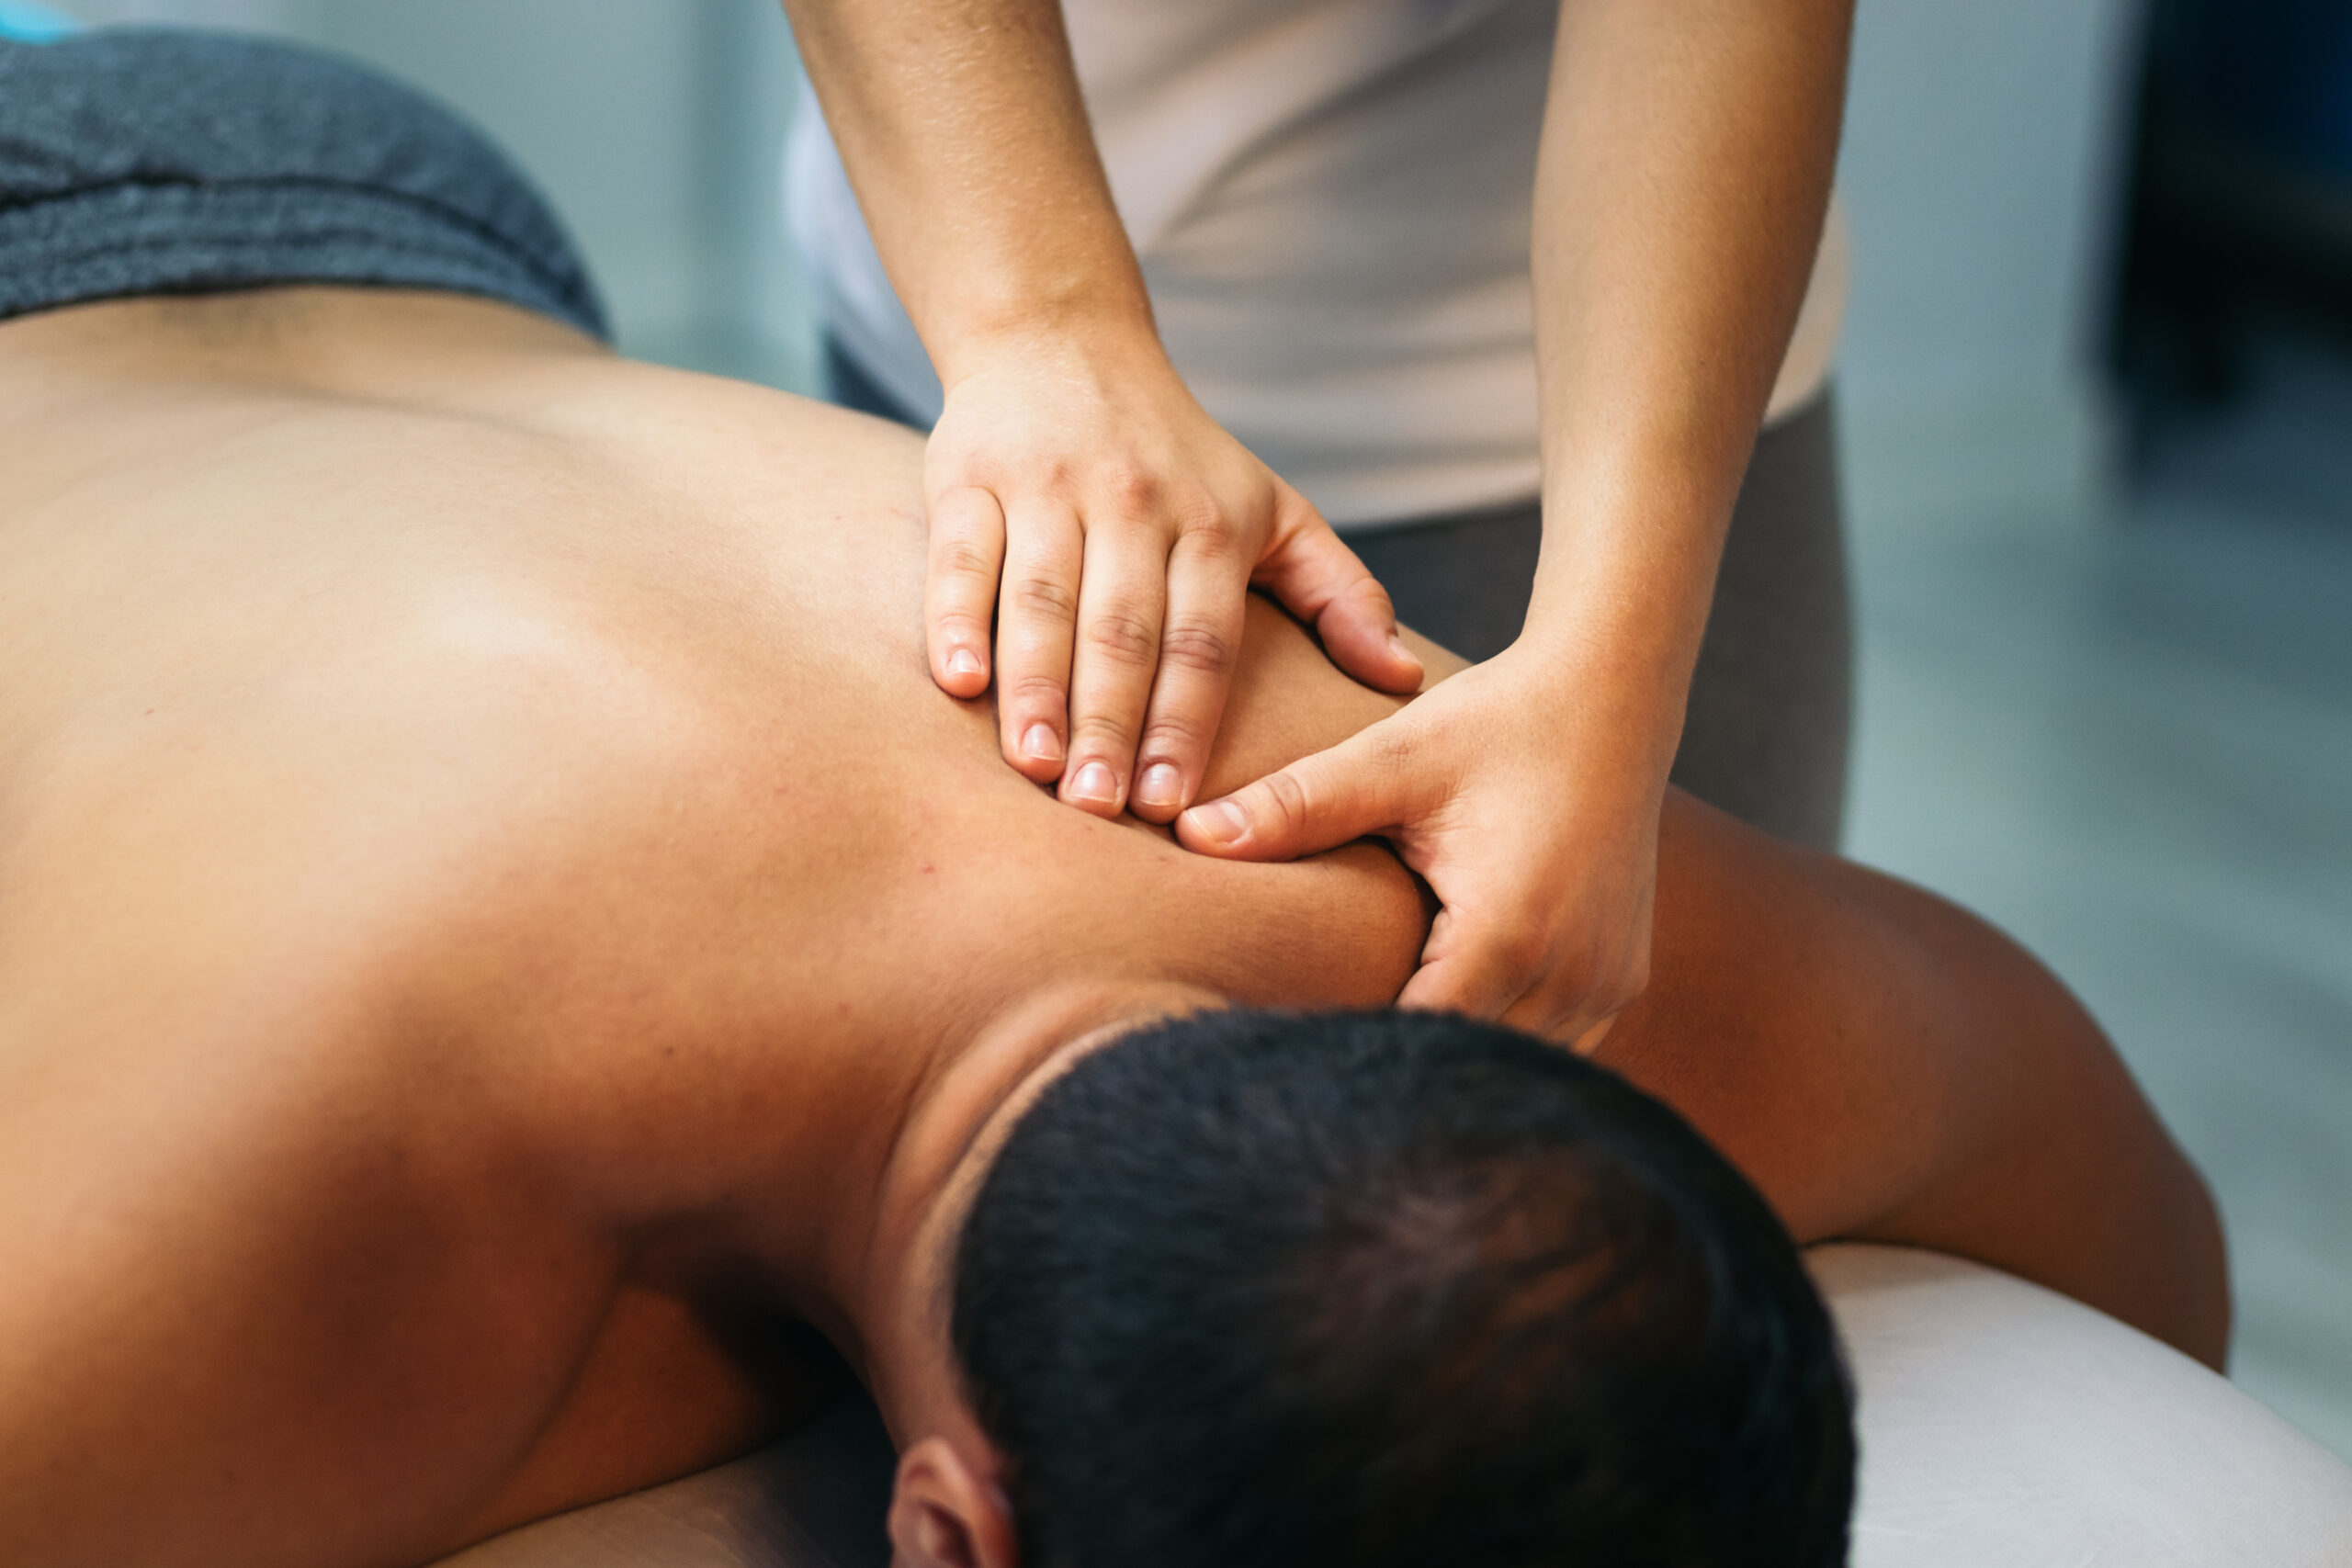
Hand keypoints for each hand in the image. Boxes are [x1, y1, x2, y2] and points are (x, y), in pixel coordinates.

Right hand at [921, 329, 1422, 819]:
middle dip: (1112, 725)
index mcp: (1209, 522)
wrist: (1063, 338)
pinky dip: (957, 618)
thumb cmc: (1177, 452)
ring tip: (1037, 768)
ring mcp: (1047, 487)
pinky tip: (961, 683)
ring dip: (1037, 690)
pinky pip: (963, 558)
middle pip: (1122, 631)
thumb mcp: (1273, 508)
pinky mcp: (969, 476)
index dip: (1186, 724)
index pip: (1202, 642)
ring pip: (1041, 601)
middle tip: (1099, 809)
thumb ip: (1340, 593)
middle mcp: (1132, 502)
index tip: (1172, 807)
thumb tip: (1403, 679)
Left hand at [1174, 644, 1664, 1042]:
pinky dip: (1498, 1044)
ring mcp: (1605, 984)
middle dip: (1390, 1074)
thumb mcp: (1392, 758)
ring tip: (1364, 1066)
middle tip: (1304, 1080)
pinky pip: (1555, 1048)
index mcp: (1509, 930)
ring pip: (1512, 1071)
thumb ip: (1295, 804)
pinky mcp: (1619, 979)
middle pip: (1463, 1069)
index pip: (1416, 1041)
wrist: (1613, 694)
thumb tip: (1190, 832)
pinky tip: (1434, 1033)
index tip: (1280, 1061)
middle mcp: (1571, 973)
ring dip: (1447, 1065)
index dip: (1347, 1057)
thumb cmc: (1498, 720)